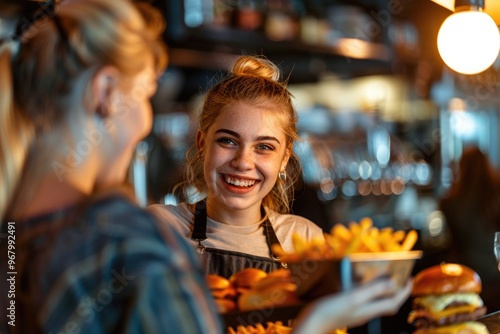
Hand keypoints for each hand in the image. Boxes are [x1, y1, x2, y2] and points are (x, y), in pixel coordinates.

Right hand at [292, 278, 412, 333]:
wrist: (311, 324)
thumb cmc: (331, 311)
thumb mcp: (354, 297)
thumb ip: (374, 290)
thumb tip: (393, 283)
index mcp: (370, 309)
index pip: (394, 301)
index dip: (404, 291)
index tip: (409, 278)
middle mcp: (365, 312)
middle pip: (386, 302)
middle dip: (394, 290)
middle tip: (397, 276)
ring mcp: (356, 312)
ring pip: (375, 301)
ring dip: (380, 289)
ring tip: (380, 276)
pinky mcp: (346, 311)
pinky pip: (362, 300)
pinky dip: (366, 290)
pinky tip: (358, 283)